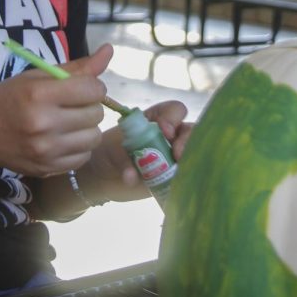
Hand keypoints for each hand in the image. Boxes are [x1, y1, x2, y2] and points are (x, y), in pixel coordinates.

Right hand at [0, 45, 112, 177]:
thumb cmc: (10, 98)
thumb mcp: (38, 76)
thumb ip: (77, 67)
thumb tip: (109, 50)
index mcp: (40, 94)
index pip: (92, 89)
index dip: (94, 86)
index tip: (83, 87)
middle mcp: (43, 123)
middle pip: (96, 114)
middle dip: (90, 106)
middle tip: (73, 105)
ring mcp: (46, 150)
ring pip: (94, 137)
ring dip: (87, 128)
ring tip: (69, 123)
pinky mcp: (48, 169)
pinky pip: (84, 157)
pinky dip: (79, 147)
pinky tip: (64, 139)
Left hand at [77, 97, 193, 203]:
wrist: (102, 175)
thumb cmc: (109, 152)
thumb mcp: (115, 148)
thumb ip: (126, 157)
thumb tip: (132, 176)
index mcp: (156, 120)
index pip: (175, 110)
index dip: (173, 118)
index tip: (164, 131)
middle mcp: (170, 137)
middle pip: (191, 131)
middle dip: (186, 141)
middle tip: (176, 154)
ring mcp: (173, 158)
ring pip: (194, 153)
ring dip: (189, 159)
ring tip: (177, 169)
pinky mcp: (172, 177)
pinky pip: (186, 177)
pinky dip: (180, 180)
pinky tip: (170, 186)